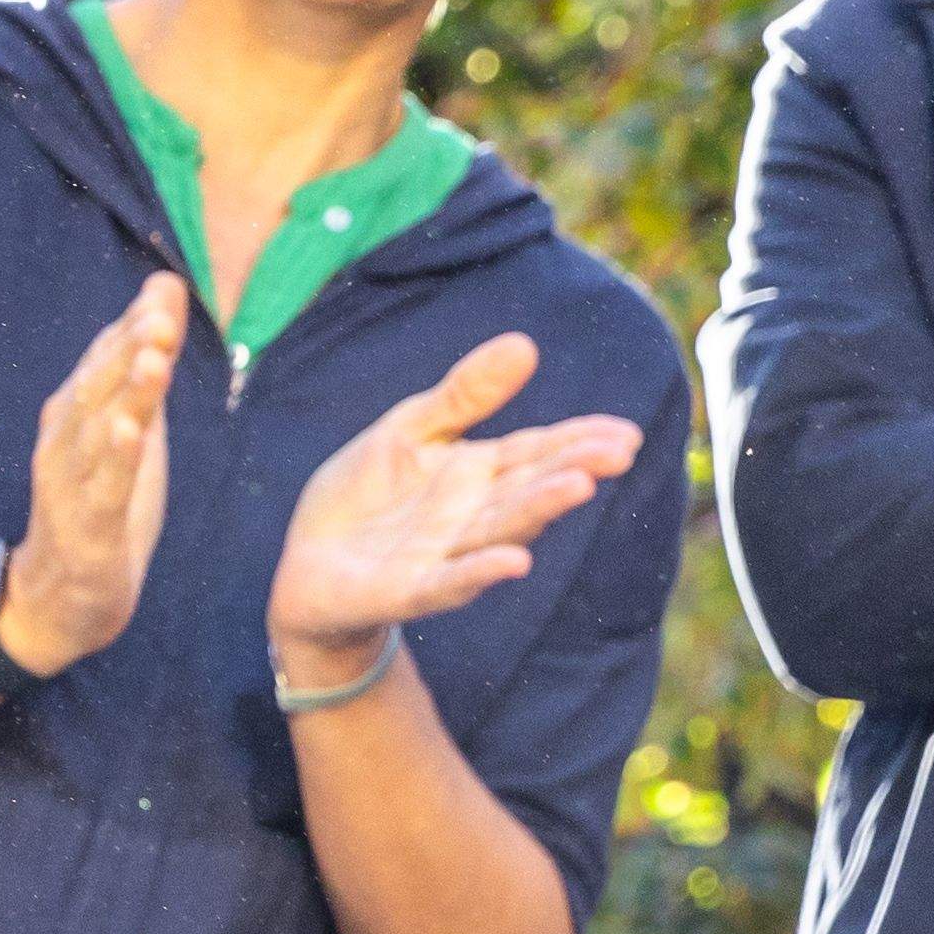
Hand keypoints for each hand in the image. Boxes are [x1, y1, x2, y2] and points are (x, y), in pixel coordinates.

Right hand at [0, 277, 185, 675]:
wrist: (61, 596)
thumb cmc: (101, 504)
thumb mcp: (132, 433)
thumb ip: (145, 370)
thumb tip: (164, 298)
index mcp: (77, 412)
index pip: (107, 358)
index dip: (136, 322)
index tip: (167, 286)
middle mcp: (65, 439)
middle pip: (99, 384)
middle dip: (130, 345)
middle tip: (161, 310)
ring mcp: (70, 483)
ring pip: (99, 430)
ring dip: (125, 391)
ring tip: (154, 357)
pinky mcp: (86, 528)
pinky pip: (100, 489)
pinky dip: (113, 458)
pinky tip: (128, 432)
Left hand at [268, 330, 644, 687]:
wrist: (310, 567)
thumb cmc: (369, 496)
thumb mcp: (410, 430)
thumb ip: (464, 395)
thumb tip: (525, 342)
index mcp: (478, 474)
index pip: (535, 452)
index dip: (578, 441)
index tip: (624, 432)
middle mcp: (474, 516)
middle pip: (528, 488)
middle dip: (570, 469)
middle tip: (619, 451)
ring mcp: (447, 555)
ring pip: (500, 530)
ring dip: (538, 510)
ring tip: (577, 486)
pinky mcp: (411, 590)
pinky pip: (451, 582)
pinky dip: (482, 572)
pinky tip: (515, 563)